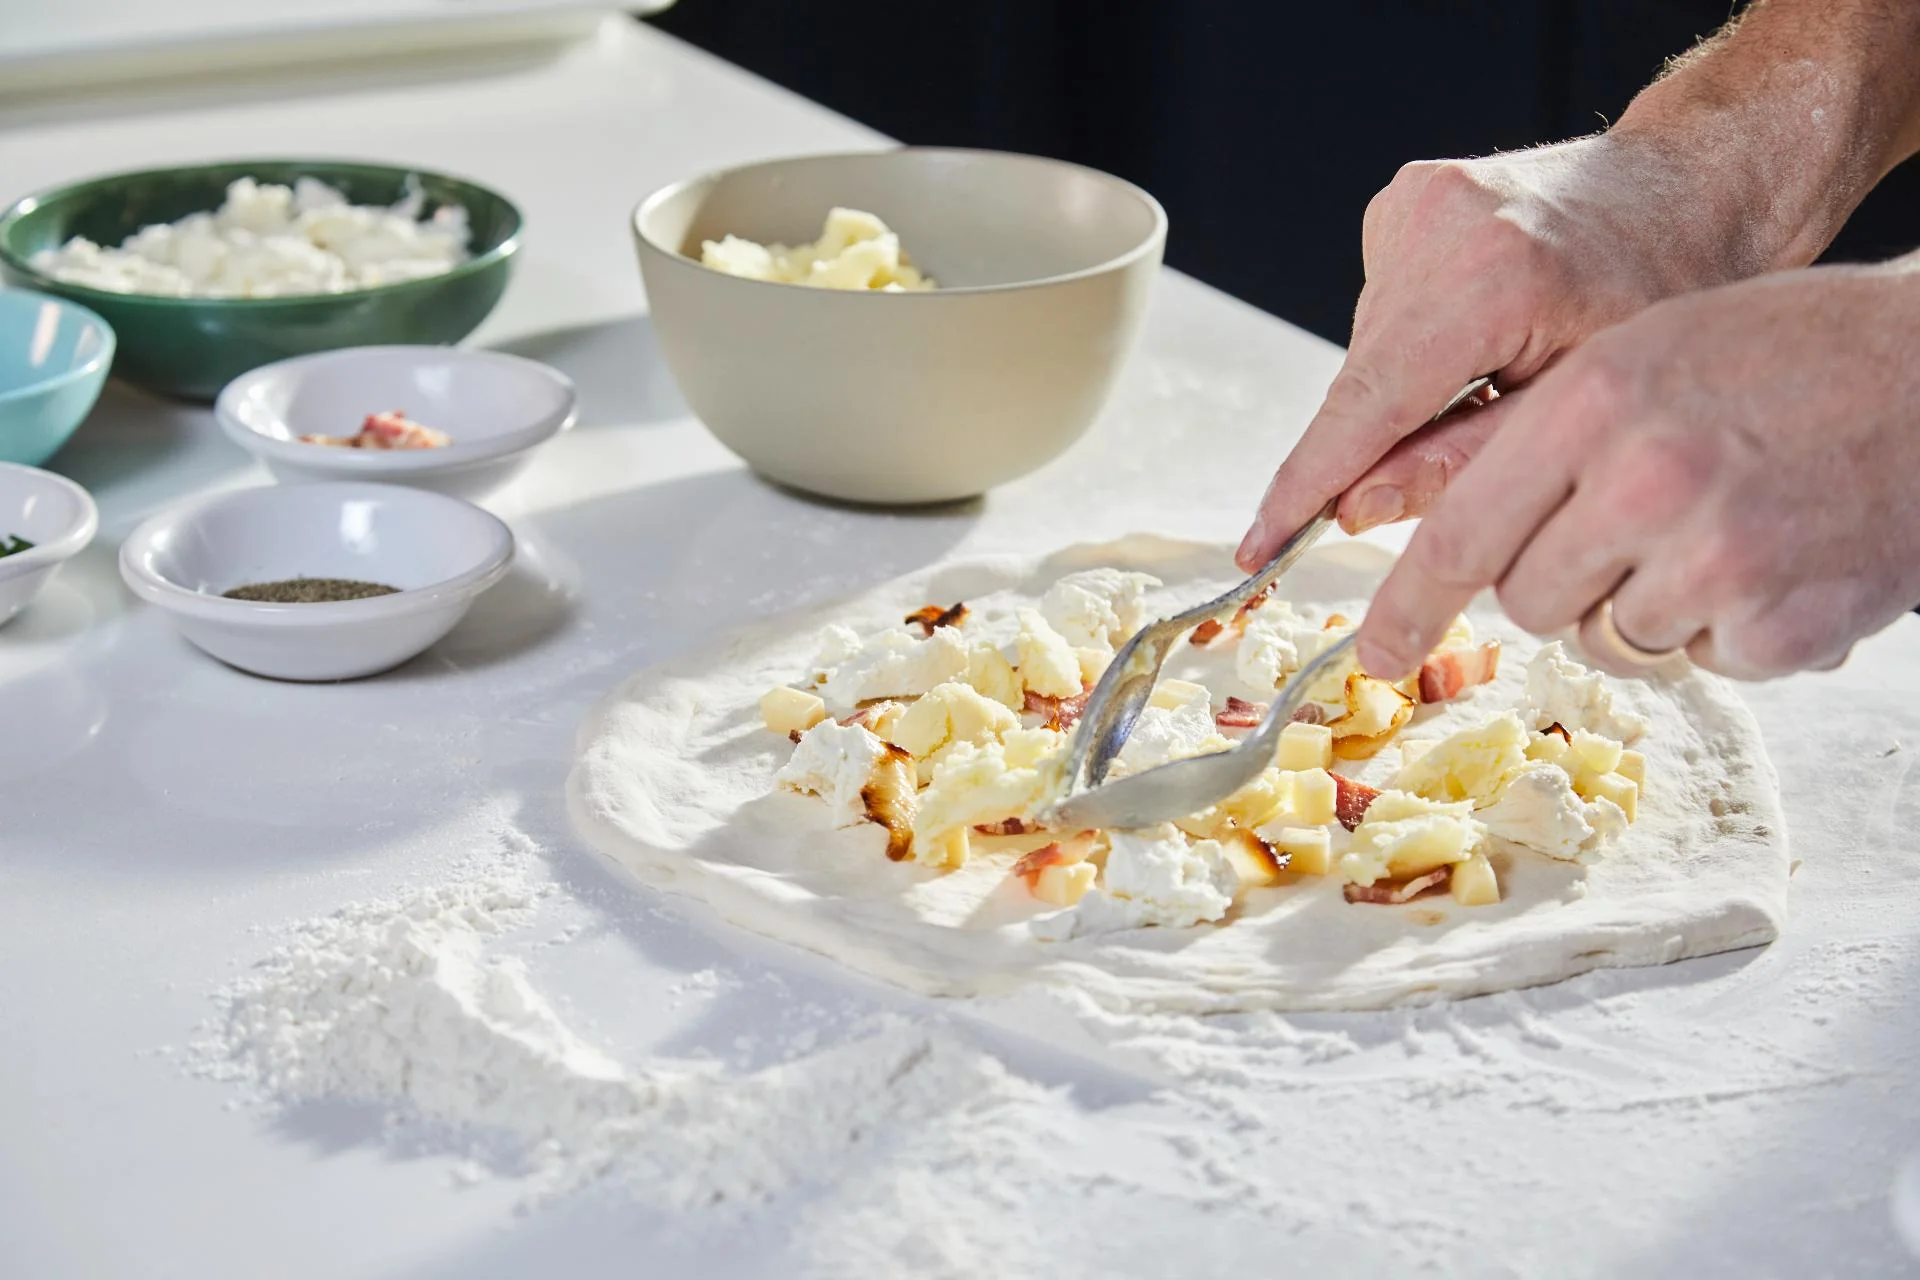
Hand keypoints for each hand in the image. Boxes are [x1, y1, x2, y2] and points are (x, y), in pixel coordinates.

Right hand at [1236, 129, 1765, 569]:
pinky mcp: (1404, 200)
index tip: (1259, 549)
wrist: (1698, 184)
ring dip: (1413, 391)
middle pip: (1365, 386)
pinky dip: (1420, 344)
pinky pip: (1386, 311)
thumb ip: (1464, 466)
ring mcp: (1412, 204)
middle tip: (1477, 446)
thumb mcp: (1583, 408)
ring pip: (1372, 353)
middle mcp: (1434, 226)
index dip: (1306, 488)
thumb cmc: (1670, 292)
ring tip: (1506, 371)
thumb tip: (1354, 511)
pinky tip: (1487, 329)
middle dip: (1393, 442)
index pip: (1365, 409)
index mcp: (1488, 279)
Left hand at [1355, 261, 1919, 680]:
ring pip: (1606, 638)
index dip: (1408, 603)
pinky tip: (1774, 557)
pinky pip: (1698, 660)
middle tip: (1633, 524)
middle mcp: (1645, 481)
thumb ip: (1539, 439)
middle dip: (1559, 579)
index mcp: (1596, 400)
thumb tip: (1431, 528)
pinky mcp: (1778, 625)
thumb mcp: (1647, 352)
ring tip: (1719, 525)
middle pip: (1528, 598)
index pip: (1463, 532)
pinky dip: (1725, 627)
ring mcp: (1715, 560)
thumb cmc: (1793, 355)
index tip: (1377, 650)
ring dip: (1643, 604)